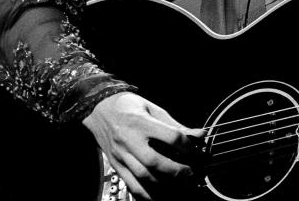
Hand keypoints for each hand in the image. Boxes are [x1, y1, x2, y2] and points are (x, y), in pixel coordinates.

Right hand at [82, 92, 204, 199]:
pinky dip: (145, 193)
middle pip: (154, 161)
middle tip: (190, 173)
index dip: (187, 145)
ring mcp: (121, 155)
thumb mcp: (153, 108)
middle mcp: (129, 140)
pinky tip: (157, 195)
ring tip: (179, 185)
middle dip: (175, 170)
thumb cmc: (128, 106)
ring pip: (142, 176)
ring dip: (163, 184)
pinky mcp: (116, 165)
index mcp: (141, 122)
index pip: (170, 137)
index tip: (195, 149)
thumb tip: (199, 134)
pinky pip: (130, 184)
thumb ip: (175, 124)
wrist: (99, 109)